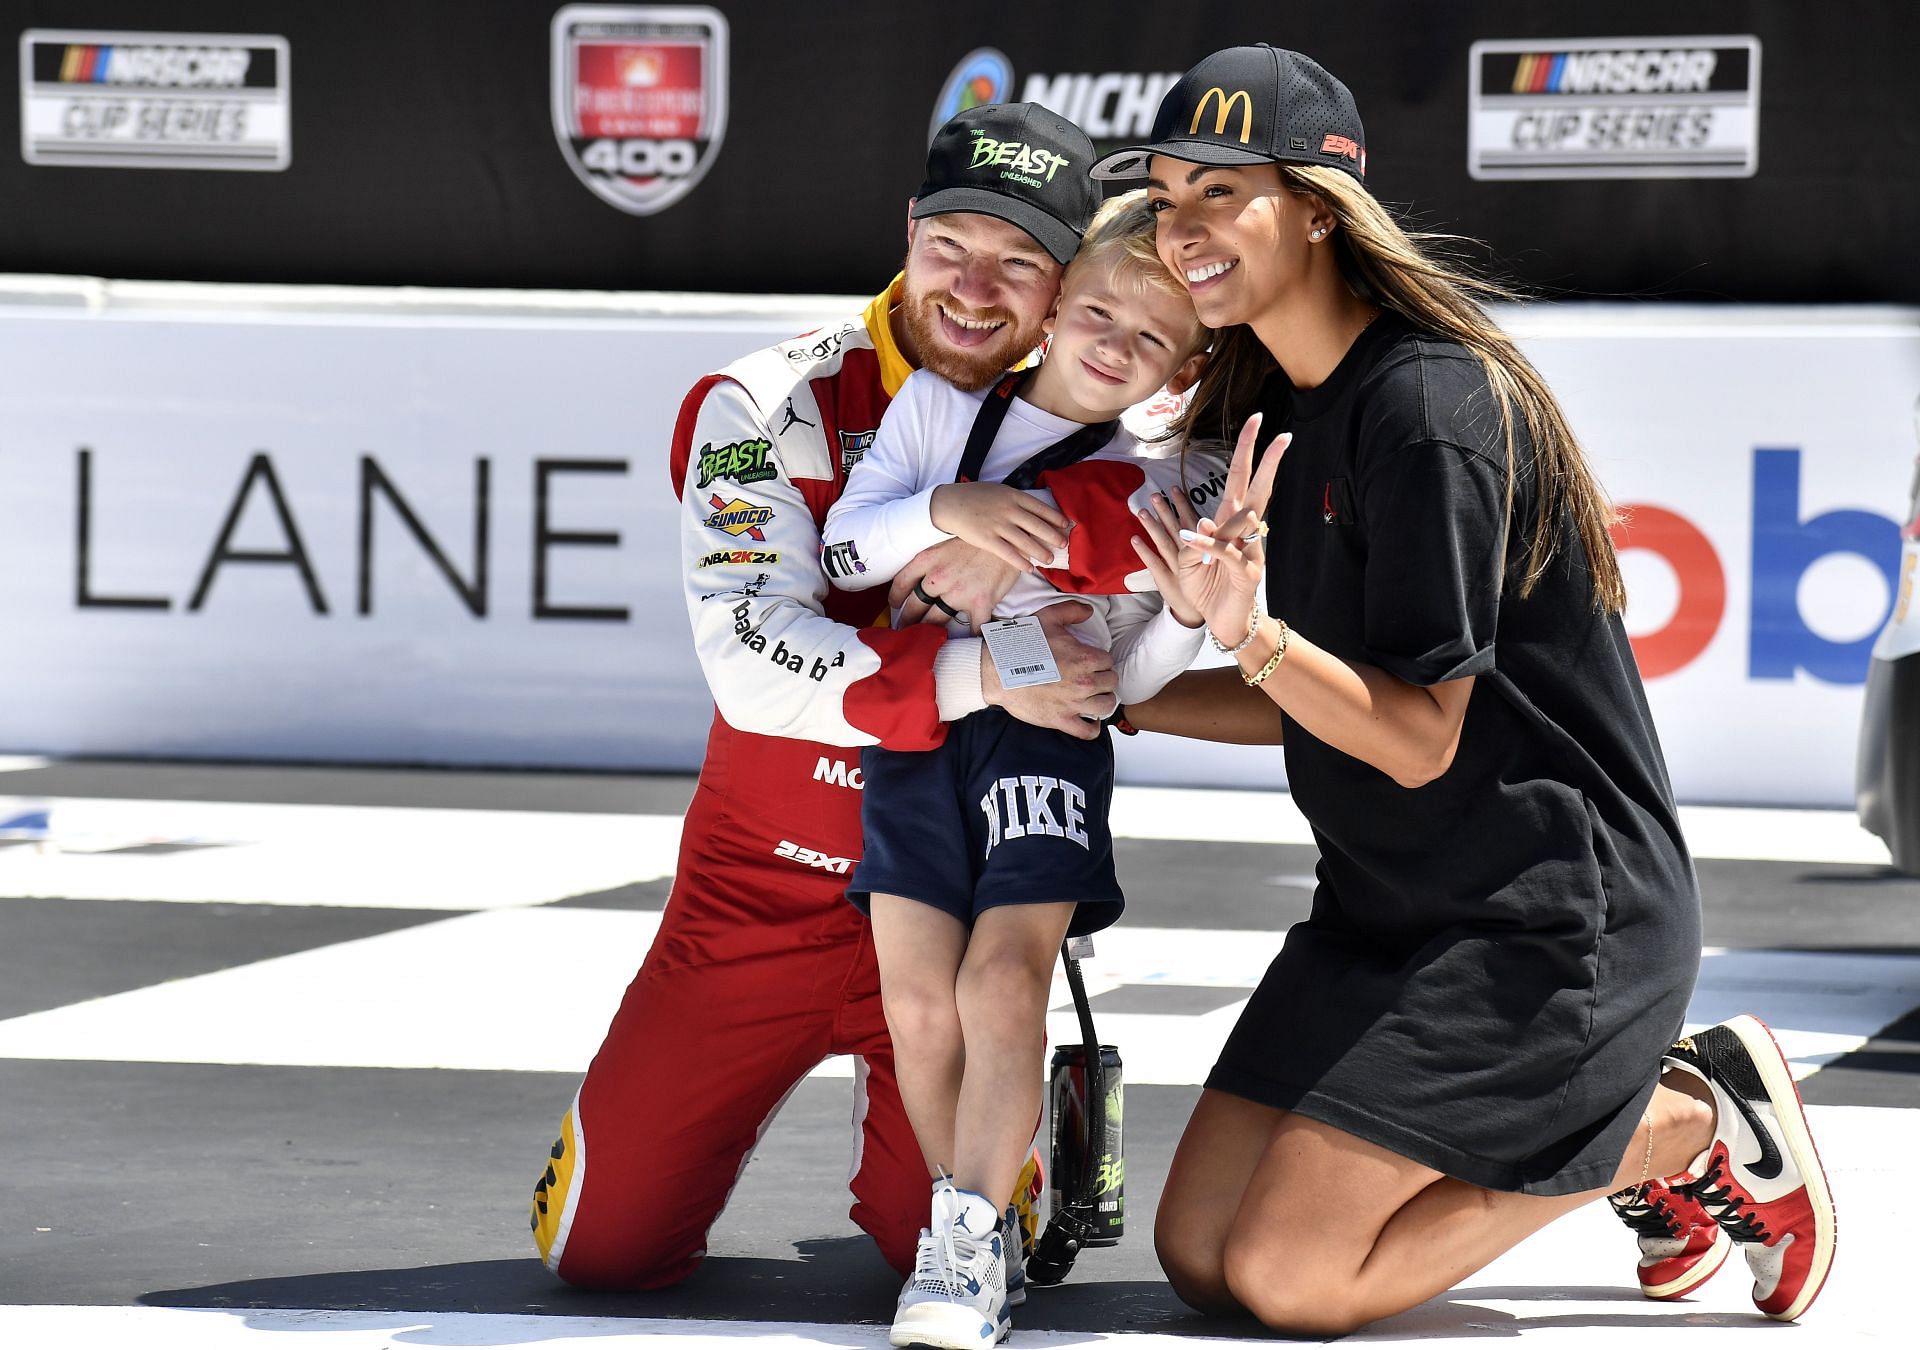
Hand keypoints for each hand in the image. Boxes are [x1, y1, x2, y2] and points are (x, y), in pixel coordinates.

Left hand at [889, 537, 1021, 634]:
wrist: (1011, 534)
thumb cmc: (979, 537)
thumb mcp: (948, 540)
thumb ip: (932, 558)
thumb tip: (921, 576)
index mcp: (928, 559)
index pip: (901, 583)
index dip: (895, 598)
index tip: (894, 606)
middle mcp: (939, 577)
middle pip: (915, 607)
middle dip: (908, 622)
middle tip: (905, 630)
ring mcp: (959, 592)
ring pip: (936, 621)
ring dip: (931, 632)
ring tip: (928, 640)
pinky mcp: (980, 602)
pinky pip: (972, 628)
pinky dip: (970, 638)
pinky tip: (967, 643)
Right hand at [930, 482, 1070, 573]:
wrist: (950, 504)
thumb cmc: (974, 496)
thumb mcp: (998, 490)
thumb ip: (1014, 499)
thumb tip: (1032, 509)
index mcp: (1013, 496)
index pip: (1040, 507)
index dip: (1055, 517)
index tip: (1065, 524)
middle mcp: (1009, 510)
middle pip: (1037, 526)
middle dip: (1053, 536)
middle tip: (1063, 544)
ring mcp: (999, 525)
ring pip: (1026, 541)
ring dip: (1040, 552)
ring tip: (1050, 559)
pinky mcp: (988, 540)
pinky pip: (1009, 554)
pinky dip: (1021, 562)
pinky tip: (1030, 568)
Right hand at [981, 601, 1117, 740]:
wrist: (997, 671)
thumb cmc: (1020, 646)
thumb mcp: (1046, 618)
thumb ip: (1071, 611)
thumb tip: (1089, 611)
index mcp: (1083, 657)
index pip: (1108, 661)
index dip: (1100, 660)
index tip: (1092, 661)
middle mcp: (1083, 682)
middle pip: (1110, 682)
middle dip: (1103, 678)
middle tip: (1092, 677)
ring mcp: (1073, 703)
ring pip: (1106, 705)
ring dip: (1103, 700)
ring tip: (1094, 696)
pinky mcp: (1061, 720)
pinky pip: (1087, 731)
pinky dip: (1092, 728)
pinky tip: (1089, 719)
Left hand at [1130, 415, 1288, 642]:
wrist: (1227, 622)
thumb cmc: (1211, 587)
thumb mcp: (1194, 560)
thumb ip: (1195, 539)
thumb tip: (1199, 520)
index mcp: (1233, 522)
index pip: (1243, 478)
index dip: (1249, 450)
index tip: (1257, 420)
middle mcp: (1246, 532)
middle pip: (1259, 489)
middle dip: (1268, 462)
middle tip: (1281, 435)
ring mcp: (1251, 550)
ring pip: (1243, 521)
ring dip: (1230, 508)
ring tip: (1230, 493)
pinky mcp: (1246, 572)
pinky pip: (1226, 552)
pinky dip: (1208, 543)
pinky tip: (1195, 535)